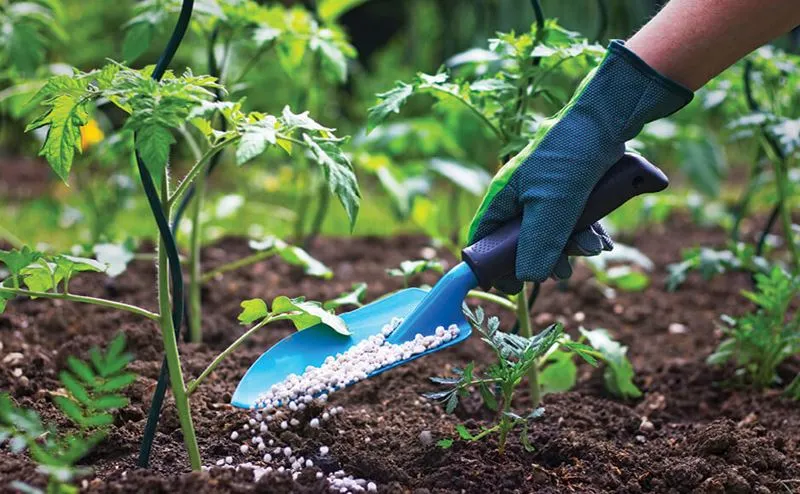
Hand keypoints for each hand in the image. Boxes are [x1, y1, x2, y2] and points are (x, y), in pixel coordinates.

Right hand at [468, 41, 691, 293]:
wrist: (607, 120)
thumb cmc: (569, 159)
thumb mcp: (551, 208)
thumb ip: (537, 245)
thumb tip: (527, 278)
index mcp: (503, 197)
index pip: (484, 238)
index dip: (493, 264)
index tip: (509, 286)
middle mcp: (520, 196)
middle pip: (522, 242)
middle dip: (544, 258)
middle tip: (563, 269)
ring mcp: (546, 193)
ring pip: (552, 234)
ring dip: (572, 247)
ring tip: (592, 248)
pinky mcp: (571, 190)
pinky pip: (573, 222)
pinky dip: (586, 234)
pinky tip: (602, 240)